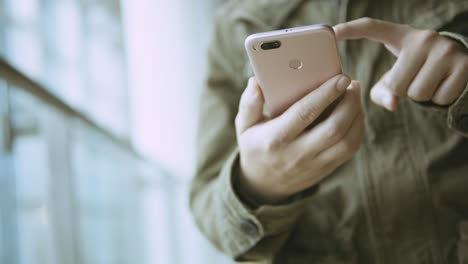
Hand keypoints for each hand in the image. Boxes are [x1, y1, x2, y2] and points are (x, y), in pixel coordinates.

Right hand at [235, 75, 363, 204]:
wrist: (263, 184)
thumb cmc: (255, 147)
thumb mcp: (244, 126)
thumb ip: (249, 103)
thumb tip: (255, 81)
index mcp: (275, 138)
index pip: (305, 113)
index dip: (326, 94)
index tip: (341, 77)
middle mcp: (297, 153)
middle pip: (334, 128)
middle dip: (349, 103)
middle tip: (353, 83)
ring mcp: (314, 164)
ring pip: (347, 141)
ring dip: (357, 116)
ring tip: (355, 96)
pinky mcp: (326, 169)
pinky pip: (350, 150)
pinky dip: (358, 130)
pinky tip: (356, 114)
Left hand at [334, 18, 467, 110]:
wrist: (464, 65)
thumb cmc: (420, 71)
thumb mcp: (399, 74)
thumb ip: (384, 90)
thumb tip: (392, 103)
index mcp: (401, 36)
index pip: (373, 28)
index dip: (351, 30)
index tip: (332, 31)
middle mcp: (423, 38)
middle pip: (396, 84)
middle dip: (402, 91)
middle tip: (414, 79)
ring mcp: (445, 50)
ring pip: (417, 93)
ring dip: (421, 96)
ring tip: (429, 80)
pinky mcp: (463, 65)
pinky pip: (439, 98)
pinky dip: (439, 99)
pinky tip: (444, 84)